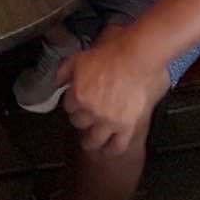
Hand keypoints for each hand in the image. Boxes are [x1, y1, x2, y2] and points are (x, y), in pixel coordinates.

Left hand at [57, 29, 169, 154]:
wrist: (141, 55)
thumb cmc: (115, 50)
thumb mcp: (82, 55)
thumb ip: (66, 70)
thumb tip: (58, 81)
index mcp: (78, 92)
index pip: (67, 106)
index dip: (72, 104)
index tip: (76, 103)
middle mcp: (91, 110)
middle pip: (79, 123)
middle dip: (81, 120)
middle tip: (86, 119)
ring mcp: (109, 121)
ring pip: (94, 140)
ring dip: (92, 140)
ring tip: (92, 142)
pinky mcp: (128, 127)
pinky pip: (117, 146)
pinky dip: (112, 149)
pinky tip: (110, 149)